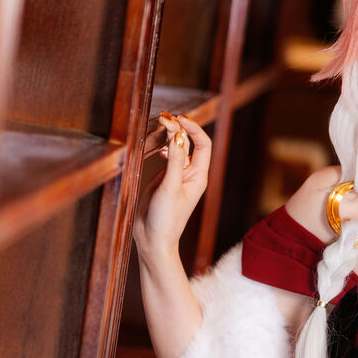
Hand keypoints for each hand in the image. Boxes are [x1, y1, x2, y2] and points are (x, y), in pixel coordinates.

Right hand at [133, 112, 211, 255]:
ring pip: (177, 148)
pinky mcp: (164, 179)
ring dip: (170, 135)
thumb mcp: (170, 187)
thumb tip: (178, 135)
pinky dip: (162, 146)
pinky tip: (156, 144)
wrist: (154, 240)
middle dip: (178, 128)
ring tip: (159, 123)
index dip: (193, 129)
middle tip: (163, 117)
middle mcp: (190, 174)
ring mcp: (177, 176)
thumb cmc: (166, 219)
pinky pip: (166, 157)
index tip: (179, 119)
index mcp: (199, 176)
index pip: (203, 144)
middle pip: (189, 143)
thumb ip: (173, 160)